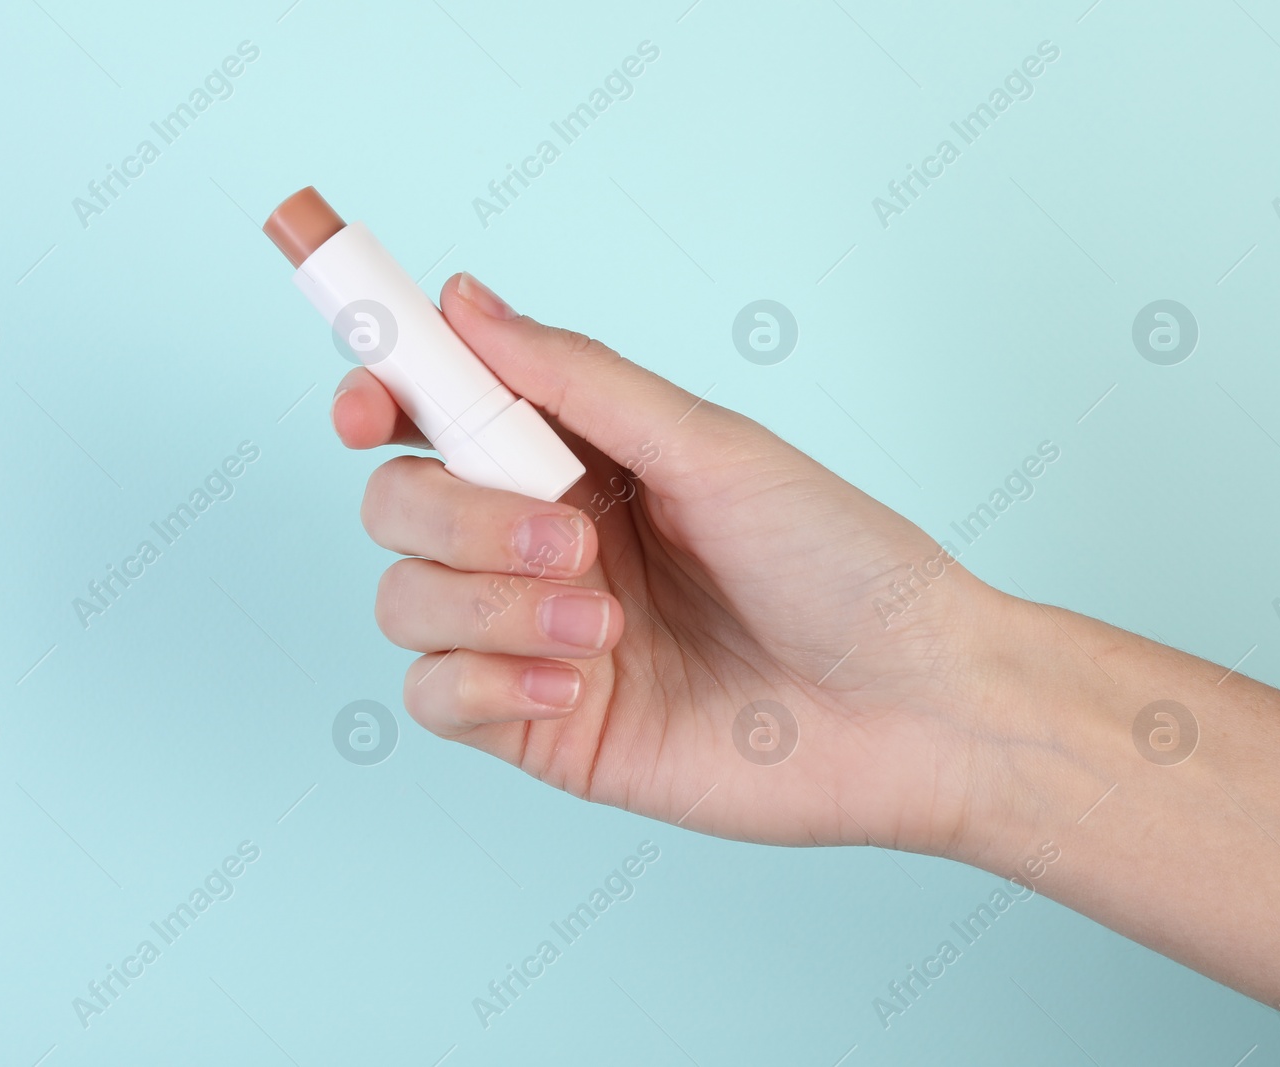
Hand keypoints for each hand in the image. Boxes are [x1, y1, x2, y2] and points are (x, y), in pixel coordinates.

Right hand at [333, 273, 1013, 857]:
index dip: (379, 397)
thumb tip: (462, 300)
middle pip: (398, 507)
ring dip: (490, 605)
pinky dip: (488, 684)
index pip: (436, 415)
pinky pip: (436, 698)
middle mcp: (542, 544)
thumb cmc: (841, 563)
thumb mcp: (711, 447)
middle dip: (460, 518)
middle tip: (571, 538)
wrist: (912, 707)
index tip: (367, 404)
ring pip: (404, 601)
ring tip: (604, 626)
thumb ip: (576, 379)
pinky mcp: (543, 726)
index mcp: (580, 461)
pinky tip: (580, 683)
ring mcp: (535, 639)